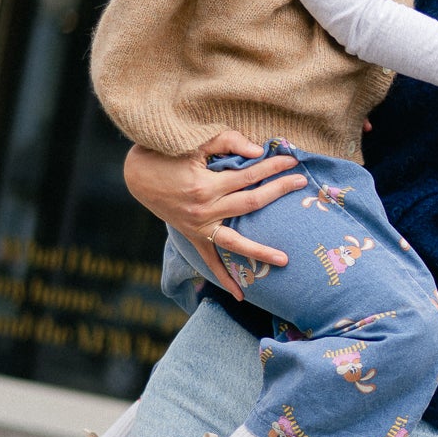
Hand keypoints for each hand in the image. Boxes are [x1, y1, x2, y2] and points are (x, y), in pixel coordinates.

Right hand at [123, 130, 307, 298]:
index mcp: (205, 186)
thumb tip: (257, 152)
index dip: (272, 167)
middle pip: (251, 203)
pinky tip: (241, 295)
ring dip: (260, 251)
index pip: (248, 176)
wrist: (135, 175)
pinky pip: (210, 261)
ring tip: (285, 260)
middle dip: (278, 191)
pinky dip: (224, 278)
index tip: (292, 161)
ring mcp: (198, 227)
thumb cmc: (166, 153)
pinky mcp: (193, 236)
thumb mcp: (194, 141)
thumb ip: (226, 142)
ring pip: (235, 243)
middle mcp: (203, 211)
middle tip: (302, 183)